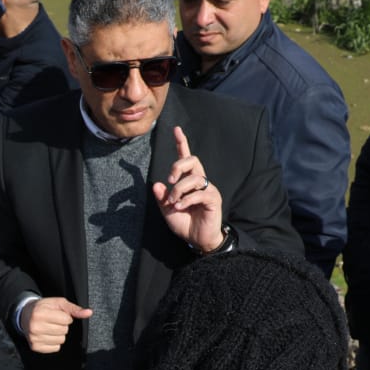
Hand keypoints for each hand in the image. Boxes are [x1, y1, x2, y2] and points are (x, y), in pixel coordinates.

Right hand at [20, 297, 92, 353]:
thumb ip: (74, 308)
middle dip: (62, 326)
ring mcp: (34, 338)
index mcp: (40, 313)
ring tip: (50, 328)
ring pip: (61, 340)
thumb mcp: (58, 303)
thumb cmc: (44, 308)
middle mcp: (35, 327)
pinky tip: (47, 335)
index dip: (65, 317)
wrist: (24, 315)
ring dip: (59, 334)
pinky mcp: (35, 347)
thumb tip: (89, 313)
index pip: (66, 319)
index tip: (57, 315)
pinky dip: (54, 342)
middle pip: (64, 330)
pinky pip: (56, 348)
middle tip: (53, 321)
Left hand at [151, 126, 224, 251]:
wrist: (198, 240)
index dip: (181, 143)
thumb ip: (162, 198)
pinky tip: (180, 207)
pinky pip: (199, 193)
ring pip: (194, 178)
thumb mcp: (168, 211)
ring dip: (179, 190)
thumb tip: (156, 184)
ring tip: (174, 203)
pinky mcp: (213, 199)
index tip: (176, 129)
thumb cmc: (185, 224)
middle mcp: (200, 181)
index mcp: (188, 181)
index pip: (186, 158)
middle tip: (170, 180)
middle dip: (177, 166)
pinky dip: (187, 200)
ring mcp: (208, 189)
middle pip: (192, 160)